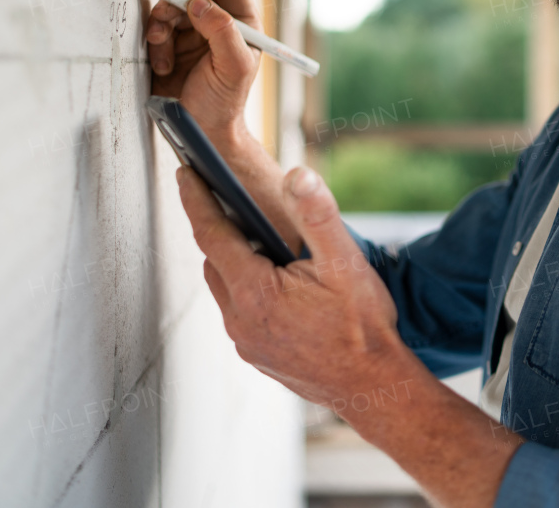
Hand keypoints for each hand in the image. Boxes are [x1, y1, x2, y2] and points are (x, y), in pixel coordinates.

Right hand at [146, 0, 259, 141]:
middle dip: (174, 5)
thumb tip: (200, 2)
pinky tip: (163, 66)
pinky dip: (154, 45)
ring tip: (164, 57)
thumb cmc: (223, 103)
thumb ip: (222, 32)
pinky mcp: (170, 44)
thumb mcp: (232, 68)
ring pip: (170, 9)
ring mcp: (192, 32)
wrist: (197, 129)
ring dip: (161, 29)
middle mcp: (217, 23)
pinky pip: (155, 29)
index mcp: (242, 23)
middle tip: (163, 18)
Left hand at [177, 164, 410, 409]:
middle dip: (221, 228)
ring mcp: (246, 342)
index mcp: (255, 292)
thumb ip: (317, 215)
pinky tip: (278, 282)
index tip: (186, 172)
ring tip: (261, 241)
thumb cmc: (362, 326)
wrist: (373, 386)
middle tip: (231, 198)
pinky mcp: (257, 355)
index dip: (197, 199)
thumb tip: (297, 176)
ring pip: (226, 288)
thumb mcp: (345, 262)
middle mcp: (240, 320)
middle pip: (215, 260)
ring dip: (236, 262)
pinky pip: (240, 312)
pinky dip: (248, 289)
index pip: (212, 234)